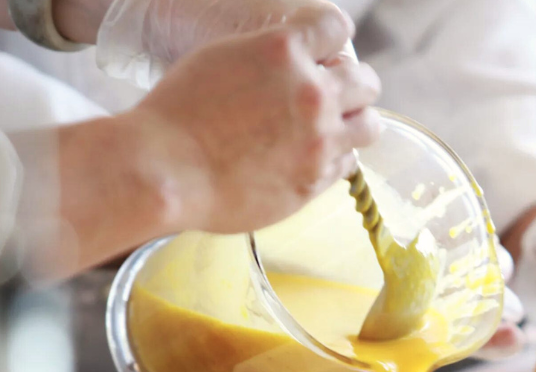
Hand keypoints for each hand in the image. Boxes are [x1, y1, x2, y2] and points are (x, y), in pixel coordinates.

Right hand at [128, 6, 381, 233]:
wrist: (166, 172)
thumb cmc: (177, 115)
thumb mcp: (222, 58)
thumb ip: (269, 56)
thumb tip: (295, 61)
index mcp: (284, 50)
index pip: (337, 27)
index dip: (331, 40)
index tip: (325, 51)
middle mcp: (312, 93)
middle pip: (364, 79)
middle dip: (350, 82)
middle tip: (332, 93)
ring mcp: (318, 141)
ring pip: (369, 124)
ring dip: (355, 121)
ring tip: (335, 127)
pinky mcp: (315, 180)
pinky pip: (349, 163)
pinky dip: (337, 157)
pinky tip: (315, 156)